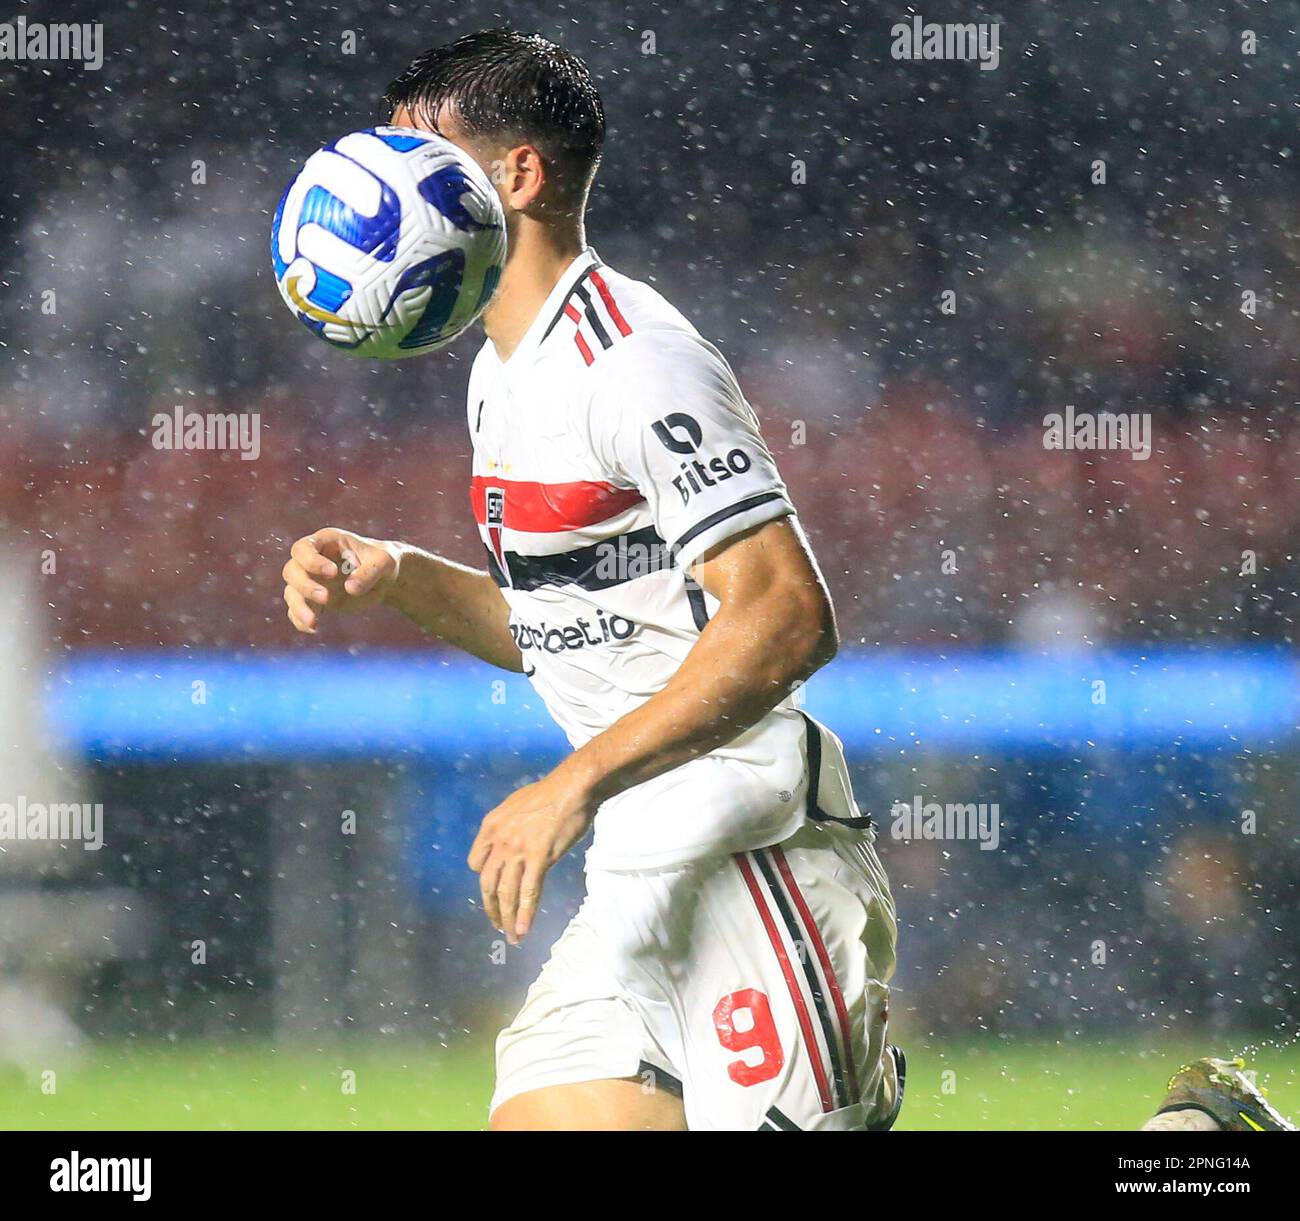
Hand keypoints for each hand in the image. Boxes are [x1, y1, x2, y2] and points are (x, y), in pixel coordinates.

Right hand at [282, 528, 398, 633]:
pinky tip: (313, 628)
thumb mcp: (384, 562)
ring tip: (313, 622)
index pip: (303, 548)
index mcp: (326, 542)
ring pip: (291, 592)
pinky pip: (297, 611)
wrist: (384, 579)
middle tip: (326, 598)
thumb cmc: (382, 562)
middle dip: (305, 585)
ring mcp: (310, 581)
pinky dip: (300, 620)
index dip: (312, 560)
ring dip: (298, 607)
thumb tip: (351, 589)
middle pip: (291, 571)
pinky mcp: (313, 601)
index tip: (333, 572)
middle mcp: (312, 561)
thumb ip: (369, 572)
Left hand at [468, 765, 598, 943]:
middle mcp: (499, 841)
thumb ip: (509, 827)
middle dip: (491, 908)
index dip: (485, 878)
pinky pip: (528, 892)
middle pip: (488, 883)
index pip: (476, 862)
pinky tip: (523, 929)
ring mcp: (518, 850)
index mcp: (490, 826)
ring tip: (511, 936)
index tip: (494, 890)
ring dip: (507, 918)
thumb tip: (514, 841)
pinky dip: (525, 914)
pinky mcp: (538, 858)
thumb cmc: (550, 794)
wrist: (573, 787)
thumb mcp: (517, 805)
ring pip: (506, 893)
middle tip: (497, 924)